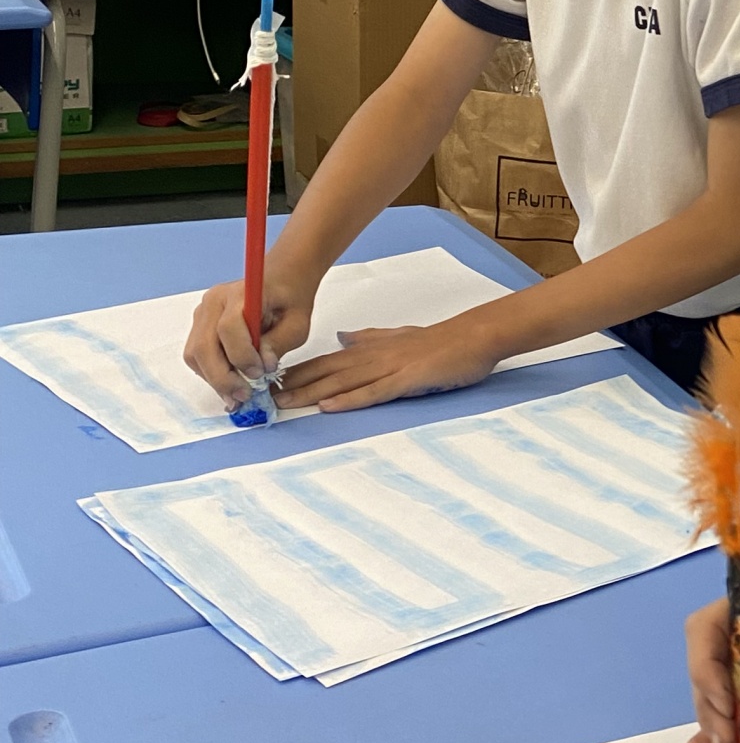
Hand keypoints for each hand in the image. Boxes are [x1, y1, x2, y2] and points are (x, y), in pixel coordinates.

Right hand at [183, 268, 315, 410]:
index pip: (229, 328)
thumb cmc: (290, 298)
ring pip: (195, 354)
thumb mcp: (298, 324)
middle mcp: (214, 301)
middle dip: (222, 377)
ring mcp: (203, 312)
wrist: (281, 279)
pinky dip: (211, 372)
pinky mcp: (200, 324)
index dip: (241, 356)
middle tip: (243, 396)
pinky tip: (230, 382)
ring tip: (237, 393)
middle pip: (204, 346)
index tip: (259, 373)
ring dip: (214, 378)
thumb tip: (262, 367)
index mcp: (241, 294)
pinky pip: (197, 354)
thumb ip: (279, 344)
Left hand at [269, 319, 500, 413]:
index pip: (326, 361)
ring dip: (311, 393)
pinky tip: (329, 406)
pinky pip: (374, 392)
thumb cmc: (440, 341)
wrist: (473, 337)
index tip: (270, 382)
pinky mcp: (407, 381)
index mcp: (370, 349)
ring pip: (343, 382)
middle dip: (294, 385)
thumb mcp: (398, 337)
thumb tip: (343, 339)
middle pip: (326, 372)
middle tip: (262, 398)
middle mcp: (373, 357)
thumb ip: (369, 339)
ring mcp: (389, 369)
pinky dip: (350, 400)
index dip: (297, 372)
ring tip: (284, 405)